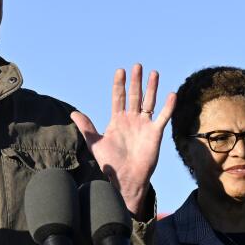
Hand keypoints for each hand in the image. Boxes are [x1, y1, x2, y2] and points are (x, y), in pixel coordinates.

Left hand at [71, 64, 174, 215]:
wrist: (125, 179)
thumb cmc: (110, 163)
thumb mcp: (95, 143)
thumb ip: (86, 127)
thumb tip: (72, 113)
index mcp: (117, 120)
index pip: (118, 98)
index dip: (119, 85)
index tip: (120, 70)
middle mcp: (131, 120)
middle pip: (135, 96)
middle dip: (135, 81)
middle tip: (137, 66)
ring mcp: (144, 125)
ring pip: (149, 102)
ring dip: (152, 88)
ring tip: (153, 73)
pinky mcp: (155, 133)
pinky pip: (163, 117)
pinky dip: (168, 106)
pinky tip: (171, 94)